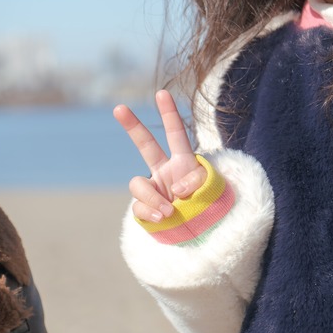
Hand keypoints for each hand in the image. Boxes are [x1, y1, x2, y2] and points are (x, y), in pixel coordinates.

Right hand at [114, 90, 207, 222]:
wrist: (201, 238)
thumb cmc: (210, 211)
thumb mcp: (212, 192)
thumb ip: (196, 182)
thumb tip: (173, 188)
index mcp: (184, 163)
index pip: (176, 135)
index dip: (169, 114)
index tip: (161, 94)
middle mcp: (165, 172)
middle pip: (145, 146)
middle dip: (132, 126)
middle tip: (119, 107)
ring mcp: (153, 190)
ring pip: (138, 184)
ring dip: (152, 197)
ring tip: (170, 212)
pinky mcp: (144, 209)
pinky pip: (139, 207)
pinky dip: (150, 213)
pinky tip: (164, 219)